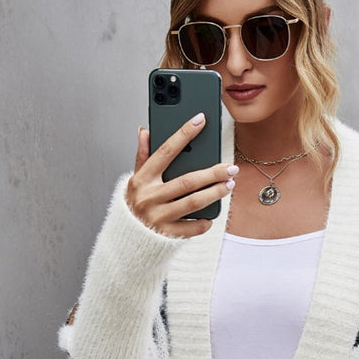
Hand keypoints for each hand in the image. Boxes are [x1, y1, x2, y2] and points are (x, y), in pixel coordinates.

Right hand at [125, 113, 238, 238]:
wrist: (127, 238)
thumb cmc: (135, 204)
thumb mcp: (135, 179)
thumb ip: (142, 156)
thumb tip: (145, 131)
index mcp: (143, 179)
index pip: (165, 151)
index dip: (183, 134)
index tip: (200, 120)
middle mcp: (149, 197)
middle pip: (187, 181)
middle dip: (212, 173)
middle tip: (230, 168)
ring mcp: (158, 217)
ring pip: (193, 203)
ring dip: (214, 193)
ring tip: (229, 185)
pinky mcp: (166, 234)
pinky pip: (191, 227)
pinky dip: (204, 221)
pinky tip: (212, 215)